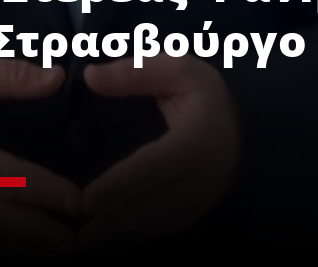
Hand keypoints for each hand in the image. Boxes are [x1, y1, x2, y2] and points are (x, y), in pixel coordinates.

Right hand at [0, 56, 81, 256]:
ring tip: (82, 251)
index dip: (44, 192)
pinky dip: (25, 253)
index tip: (80, 201)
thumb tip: (54, 79)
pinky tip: (52, 252)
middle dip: (51, 237)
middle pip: (8, 224)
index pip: (5, 179)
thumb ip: (7, 75)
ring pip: (3, 244)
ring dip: (42, 251)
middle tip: (93, 241)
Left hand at [79, 55, 239, 249]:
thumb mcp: (177, 69)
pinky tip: (105, 246)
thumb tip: (90, 76)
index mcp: (195, 142)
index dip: (120, 186)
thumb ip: (134, 72)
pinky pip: (159, 231)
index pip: (154, 168)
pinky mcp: (191, 215)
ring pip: (155, 227)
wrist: (241, 130)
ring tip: (83, 248)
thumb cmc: (204, 96)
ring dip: (119, 240)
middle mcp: (198, 181)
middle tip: (76, 240)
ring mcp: (197, 203)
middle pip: (153, 208)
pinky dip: (131, 240)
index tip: (87, 200)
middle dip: (113, 226)